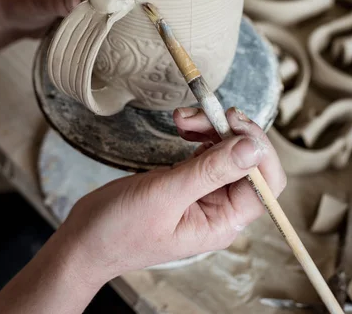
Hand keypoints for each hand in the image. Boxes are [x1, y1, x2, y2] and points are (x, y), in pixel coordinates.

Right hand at [62, 107, 285, 284]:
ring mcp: (204, 192)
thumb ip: (209, 171)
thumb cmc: (120, 228)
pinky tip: (182, 126)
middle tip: (197, 113)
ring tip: (181, 117)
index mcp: (223, 221)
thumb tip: (252, 147)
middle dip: (227, 130)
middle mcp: (220, 206)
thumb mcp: (165, 196)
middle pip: (246, 159)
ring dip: (209, 126)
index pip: (266, 182)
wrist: (85, 237)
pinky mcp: (188, 179)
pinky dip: (198, 132)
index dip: (258, 148)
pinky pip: (206, 149)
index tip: (232, 121)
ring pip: (225, 148)